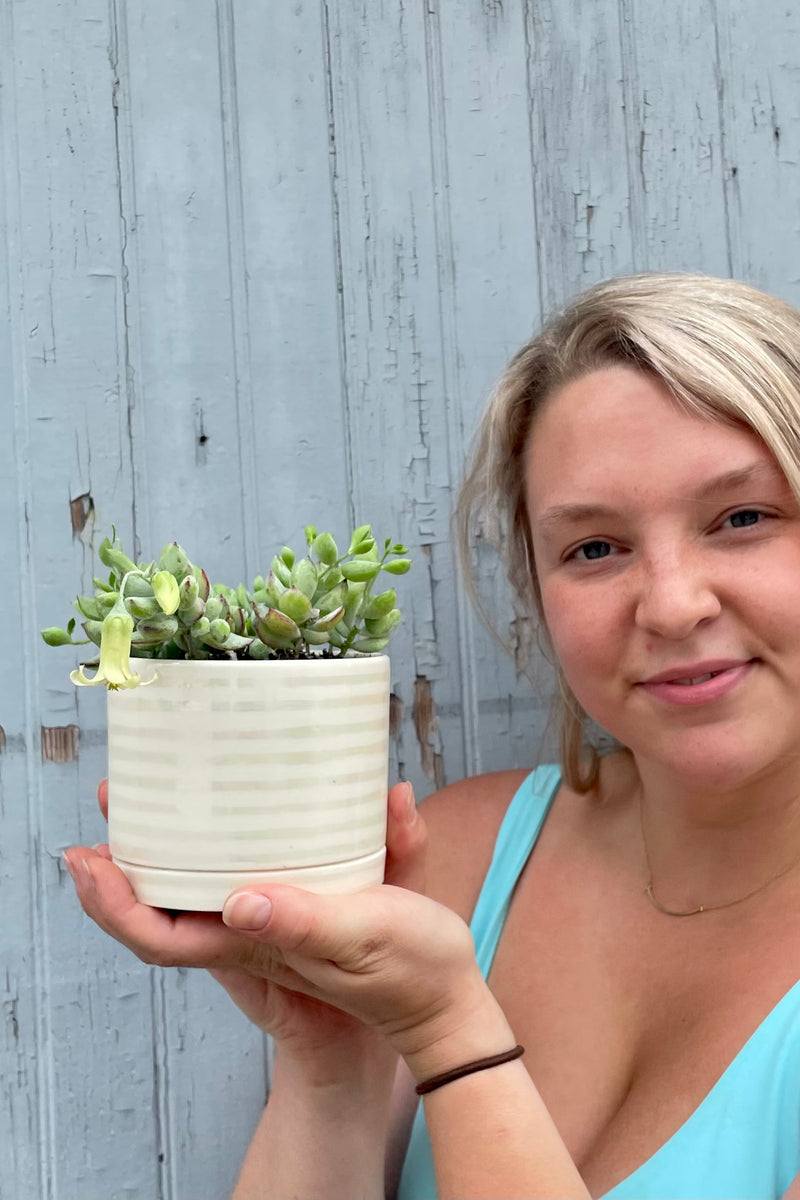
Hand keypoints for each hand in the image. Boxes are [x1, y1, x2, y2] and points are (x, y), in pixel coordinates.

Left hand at [65, 780, 426, 1080]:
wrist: (442, 999)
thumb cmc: (409, 972)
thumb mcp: (365, 936)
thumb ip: (306, 919)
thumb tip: (239, 901)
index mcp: (258, 945)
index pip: (160, 936)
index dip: (113, 903)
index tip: (86, 857)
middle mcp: (253, 933)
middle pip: (164, 907)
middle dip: (124, 862)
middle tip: (113, 799)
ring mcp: (273, 921)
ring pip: (195, 890)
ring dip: (163, 849)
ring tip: (147, 799)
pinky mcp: (298, 903)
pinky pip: (235, 875)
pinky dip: (214, 846)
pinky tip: (222, 813)